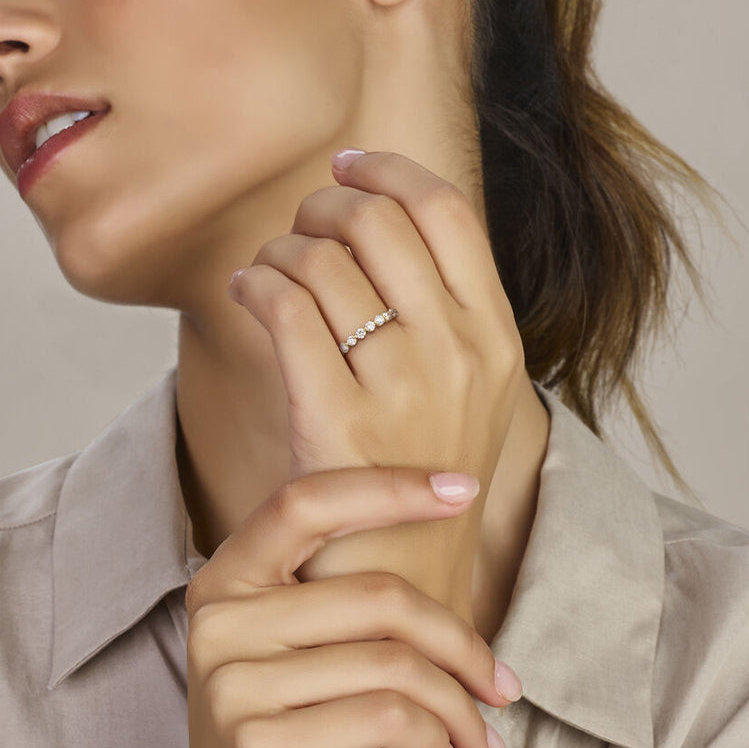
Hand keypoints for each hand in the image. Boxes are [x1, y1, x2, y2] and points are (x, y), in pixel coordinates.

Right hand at [167, 465, 516, 747]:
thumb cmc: (291, 742)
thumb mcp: (299, 655)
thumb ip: (341, 601)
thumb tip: (456, 547)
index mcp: (226, 579)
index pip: (308, 501)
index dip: (390, 486)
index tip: (464, 489)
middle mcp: (218, 620)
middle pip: (378, 595)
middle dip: (463, 644)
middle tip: (503, 686)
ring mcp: (232, 683)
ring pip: (394, 662)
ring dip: (459, 706)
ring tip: (479, 738)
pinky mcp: (259, 745)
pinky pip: (385, 716)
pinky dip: (434, 738)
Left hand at [226, 150, 524, 623]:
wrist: (409, 581)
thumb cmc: (425, 484)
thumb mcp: (474, 397)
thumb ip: (451, 318)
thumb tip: (389, 227)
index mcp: (499, 339)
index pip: (447, 212)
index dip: (389, 171)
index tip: (349, 166)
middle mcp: (460, 355)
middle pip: (378, 222)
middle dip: (325, 207)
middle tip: (302, 230)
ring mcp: (402, 387)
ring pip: (323, 260)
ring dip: (281, 250)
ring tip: (270, 275)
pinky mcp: (338, 420)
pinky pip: (284, 306)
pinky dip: (255, 283)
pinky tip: (248, 294)